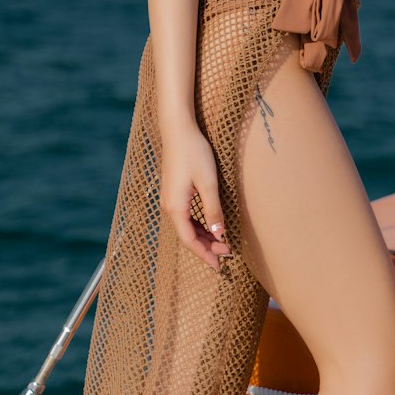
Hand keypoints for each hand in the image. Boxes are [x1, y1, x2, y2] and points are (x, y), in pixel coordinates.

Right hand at [160, 124, 232, 271]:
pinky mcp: (173, 190)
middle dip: (206, 247)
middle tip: (226, 255)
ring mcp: (169, 197)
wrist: (178, 128)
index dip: (204, 255)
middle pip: (187, 235)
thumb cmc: (194, 153)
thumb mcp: (208, 183)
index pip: (189, 241)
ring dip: (202, 236)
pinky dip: (197, 224)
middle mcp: (169, 206)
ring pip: (186, 225)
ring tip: (220, 243)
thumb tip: (220, 236)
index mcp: (176, 207)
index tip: (220, 265)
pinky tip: (209, 225)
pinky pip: (185, 215)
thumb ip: (213, 211)